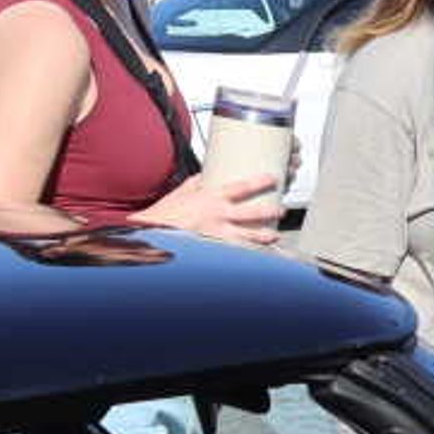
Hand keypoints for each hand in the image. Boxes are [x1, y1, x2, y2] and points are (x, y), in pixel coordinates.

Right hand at [140, 170, 282, 245]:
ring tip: (275, 236)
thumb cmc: (165, 215)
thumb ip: (196, 183)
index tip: (272, 179)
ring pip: (248, 236)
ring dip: (263, 237)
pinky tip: (255, 258)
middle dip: (269, 212)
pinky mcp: (213, 250)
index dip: (259, 182)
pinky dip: (245, 255)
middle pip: (252, 213)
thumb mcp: (182, 192)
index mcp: (212, 198)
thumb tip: (206, 175)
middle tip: (281, 210)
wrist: (152, 235)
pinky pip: (234, 253)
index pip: (241, 187)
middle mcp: (218, 216)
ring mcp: (217, 235)